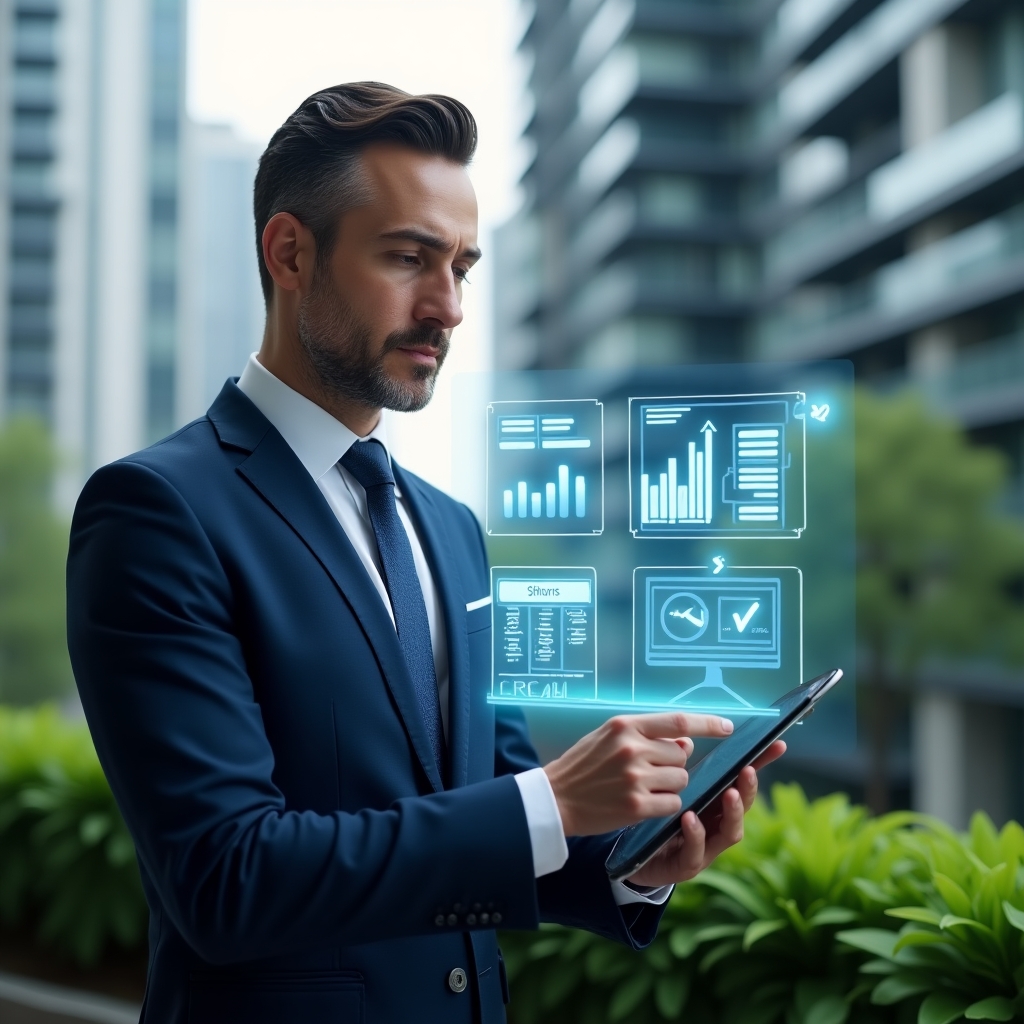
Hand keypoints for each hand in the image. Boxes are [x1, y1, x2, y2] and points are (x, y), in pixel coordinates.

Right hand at [543, 713, 734, 836]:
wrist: (555, 797)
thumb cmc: (583, 765)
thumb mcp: (608, 737)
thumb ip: (646, 735)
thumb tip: (686, 740)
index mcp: (625, 726)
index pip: (678, 720)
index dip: (707, 723)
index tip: (727, 726)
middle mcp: (632, 748)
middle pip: (682, 755)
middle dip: (674, 764)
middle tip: (649, 771)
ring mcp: (635, 777)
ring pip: (681, 780)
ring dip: (670, 786)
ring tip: (642, 788)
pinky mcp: (636, 805)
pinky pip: (673, 803)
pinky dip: (665, 806)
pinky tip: (643, 804)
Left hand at [624, 740, 786, 887]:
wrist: (634, 859)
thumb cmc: (656, 820)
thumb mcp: (669, 790)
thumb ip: (680, 768)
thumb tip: (687, 738)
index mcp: (714, 803)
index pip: (741, 781)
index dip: (760, 764)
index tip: (776, 745)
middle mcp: (716, 825)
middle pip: (742, 806)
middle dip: (748, 789)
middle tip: (747, 771)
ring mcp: (706, 848)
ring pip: (729, 832)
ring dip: (733, 812)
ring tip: (729, 794)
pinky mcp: (686, 865)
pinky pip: (696, 852)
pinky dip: (696, 835)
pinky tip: (690, 819)